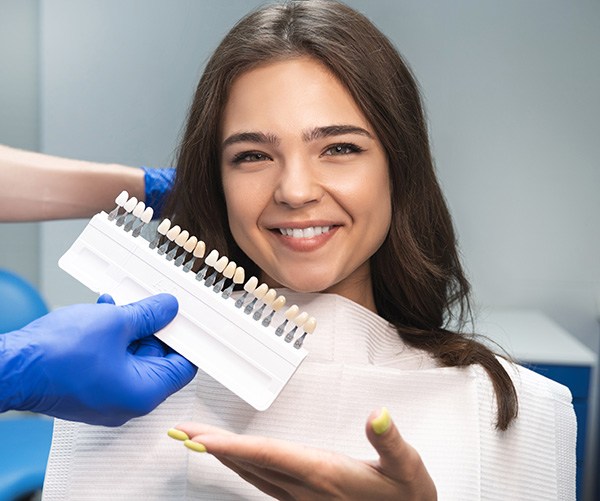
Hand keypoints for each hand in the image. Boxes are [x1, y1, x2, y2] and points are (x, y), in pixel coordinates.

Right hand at [0, 293, 196, 425]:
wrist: (10, 368)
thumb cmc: (56, 356)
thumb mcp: (116, 322)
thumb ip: (149, 315)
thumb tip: (167, 309)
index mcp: (143, 393)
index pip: (183, 367)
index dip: (187, 340)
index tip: (185, 320)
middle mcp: (127, 402)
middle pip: (157, 360)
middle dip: (155, 329)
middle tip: (154, 305)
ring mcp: (107, 398)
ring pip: (132, 357)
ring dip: (131, 329)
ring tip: (122, 305)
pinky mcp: (89, 390)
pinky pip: (112, 361)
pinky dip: (112, 338)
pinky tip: (104, 313)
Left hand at [170, 408, 436, 499]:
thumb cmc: (406, 496)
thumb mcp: (407, 467)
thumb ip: (390, 441)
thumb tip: (378, 415)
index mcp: (324, 473)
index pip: (269, 456)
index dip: (233, 447)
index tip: (201, 439)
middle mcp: (305, 488)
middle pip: (250, 464)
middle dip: (214, 447)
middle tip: (183, 433)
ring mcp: (302, 498)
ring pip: (252, 475)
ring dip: (223, 457)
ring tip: (199, 441)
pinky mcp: (304, 500)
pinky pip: (263, 483)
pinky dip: (242, 467)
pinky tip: (237, 460)